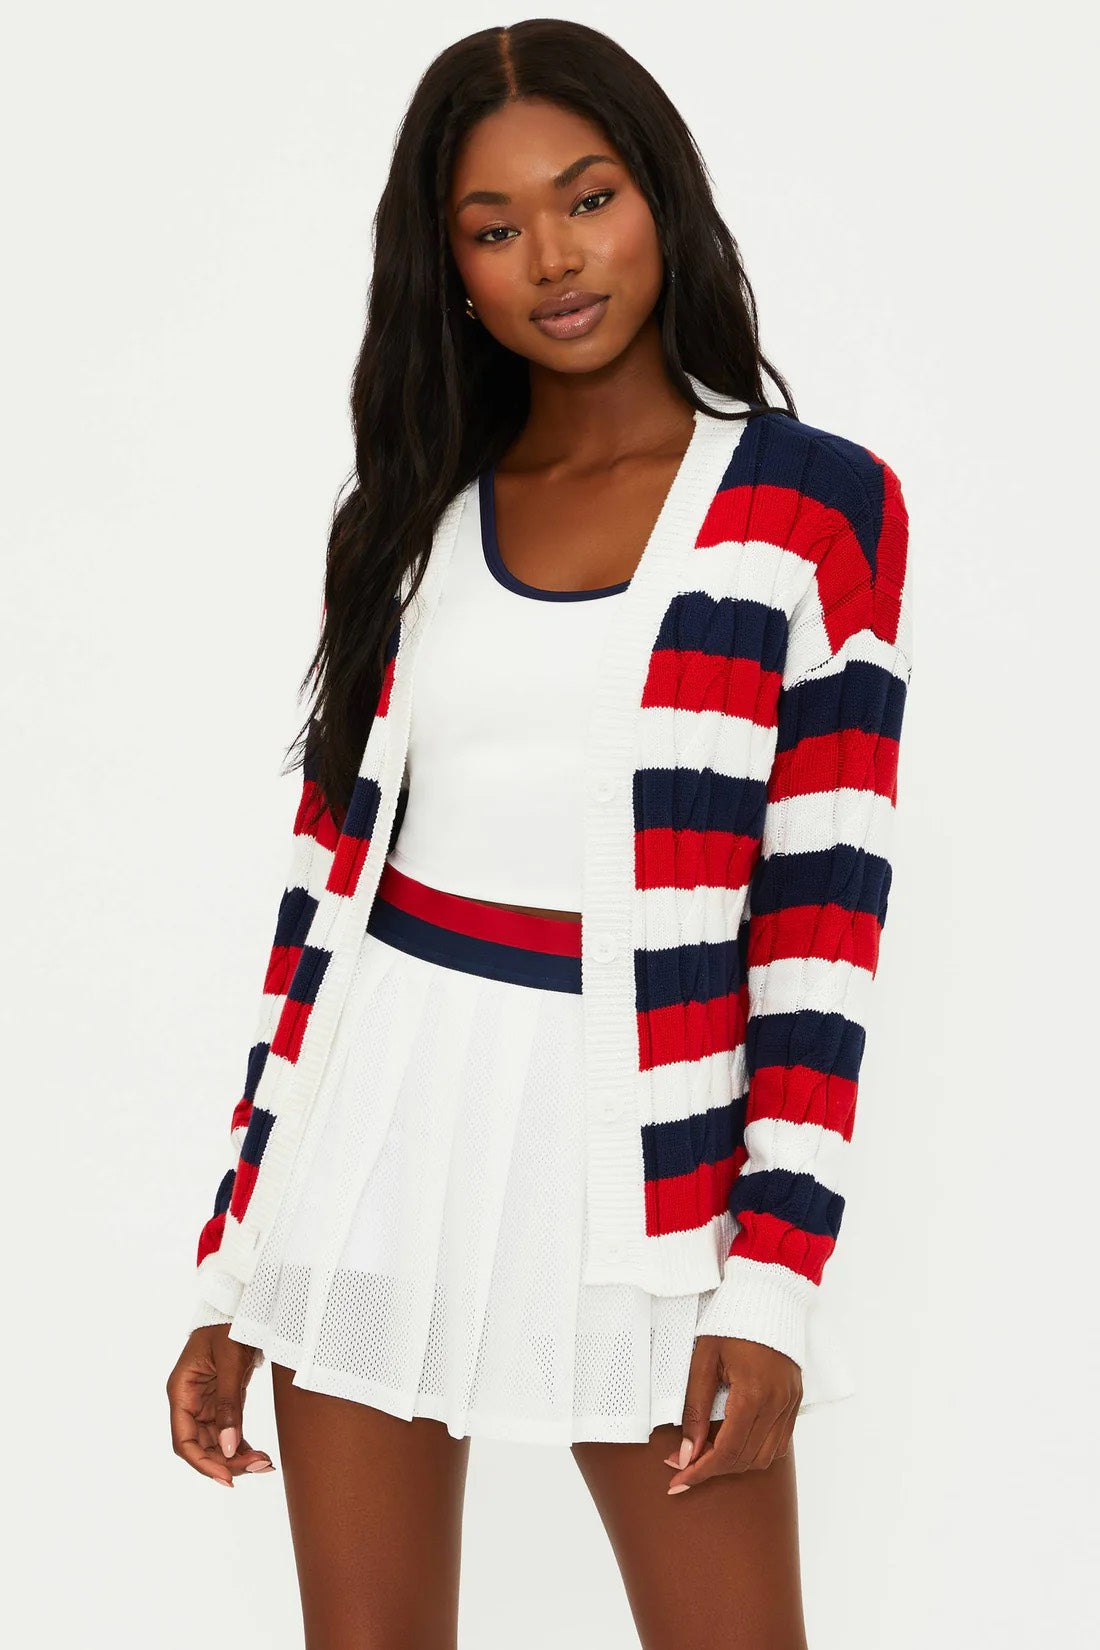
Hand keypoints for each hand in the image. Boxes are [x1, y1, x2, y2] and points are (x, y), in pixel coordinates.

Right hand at [167, 1324, 274, 1487]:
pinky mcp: (222, 1400)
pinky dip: (241, 1444)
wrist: (242, 1304)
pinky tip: (259, 1455)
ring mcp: (206, 1402)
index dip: (203, 1463)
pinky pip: (228, 1430)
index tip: (227, 1478)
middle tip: (259, 1467)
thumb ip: (229, 1405)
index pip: (184, 1440)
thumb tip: (230, 1447)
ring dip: (237, 1456)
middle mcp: (190, 1401)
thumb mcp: (230, 1362)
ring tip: (265, 1464)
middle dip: (228, 1461)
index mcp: (181, 1391)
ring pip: (217, 1442)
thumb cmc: (229, 1326)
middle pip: (202, 1445)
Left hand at [663, 1336, 801, 1492]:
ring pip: (764, 1457)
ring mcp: (790, 1403)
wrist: (767, 1296)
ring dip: (734, 1464)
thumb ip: (695, 1409)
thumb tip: (686, 1454)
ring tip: (706, 1457)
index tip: (677, 1481)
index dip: (699, 1472)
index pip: (726, 1451)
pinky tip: (734, 1444)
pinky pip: (779, 1443)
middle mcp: (777, 1404)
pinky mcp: (795, 1400)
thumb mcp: (704, 1360)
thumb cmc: (731, 1322)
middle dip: (711, 1469)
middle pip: (744, 1459)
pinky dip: (755, 1452)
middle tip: (682, 1466)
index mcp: (753, 1394)